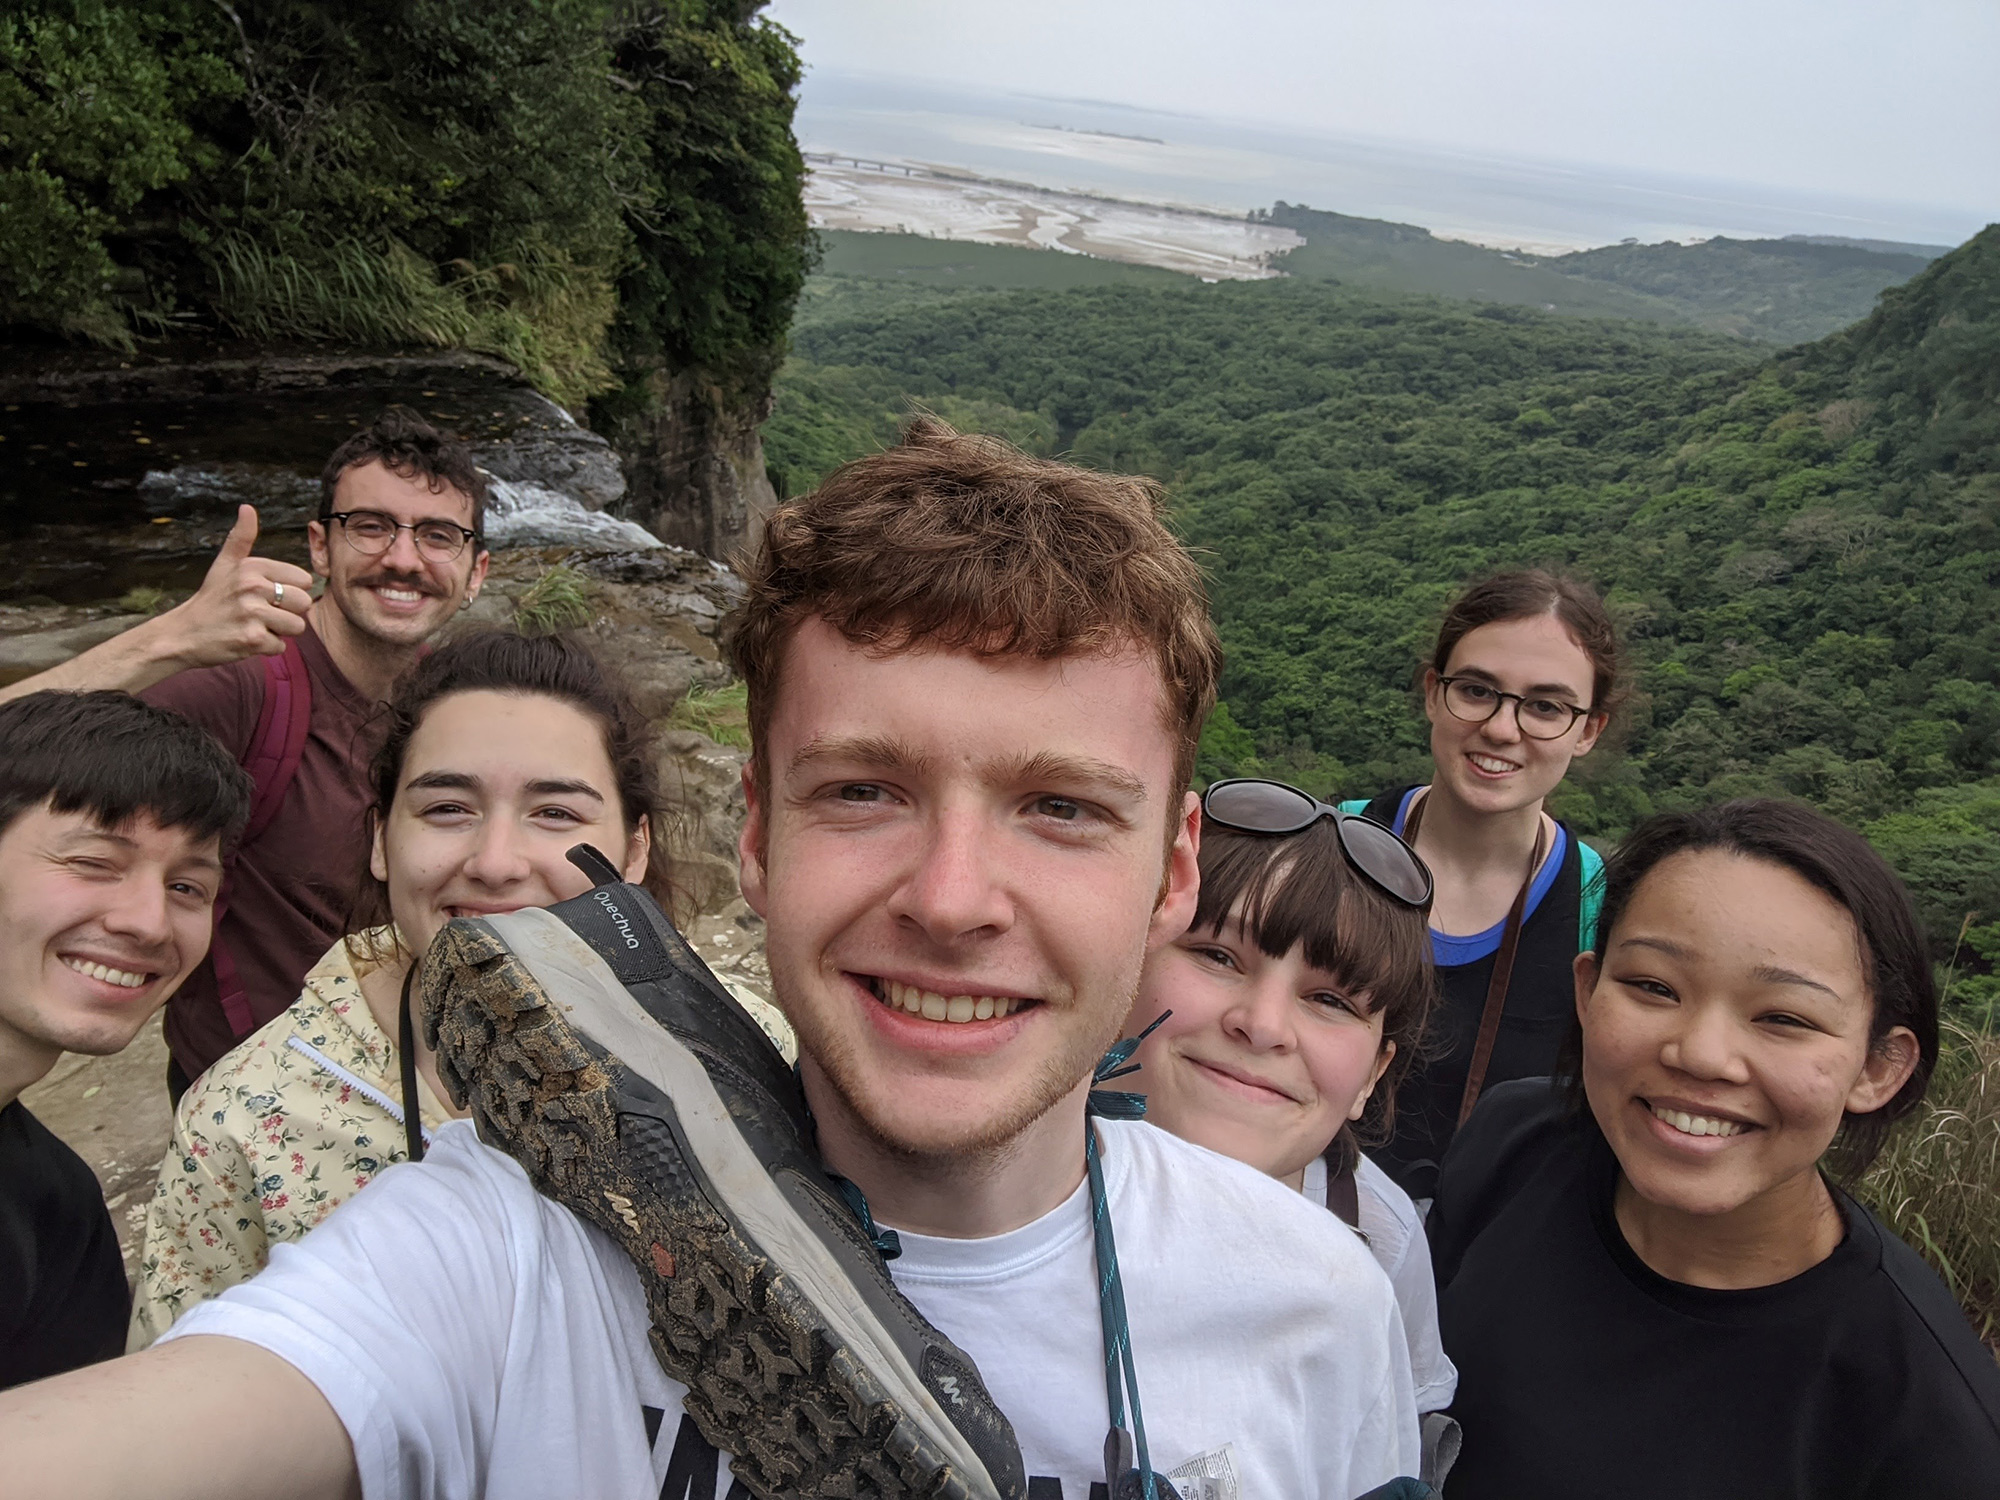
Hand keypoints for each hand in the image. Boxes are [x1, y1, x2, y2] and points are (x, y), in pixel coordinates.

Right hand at [163, 506, 315, 667]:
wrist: (182, 634)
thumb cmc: (211, 599)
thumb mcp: (224, 564)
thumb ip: (241, 538)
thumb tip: (248, 508)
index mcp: (251, 567)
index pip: (304, 580)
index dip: (289, 591)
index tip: (266, 595)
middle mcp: (252, 587)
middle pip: (305, 603)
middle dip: (288, 613)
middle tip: (261, 614)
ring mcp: (252, 614)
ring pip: (297, 626)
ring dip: (279, 631)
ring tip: (255, 625)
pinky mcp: (251, 639)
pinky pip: (281, 646)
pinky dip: (267, 648)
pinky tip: (247, 640)